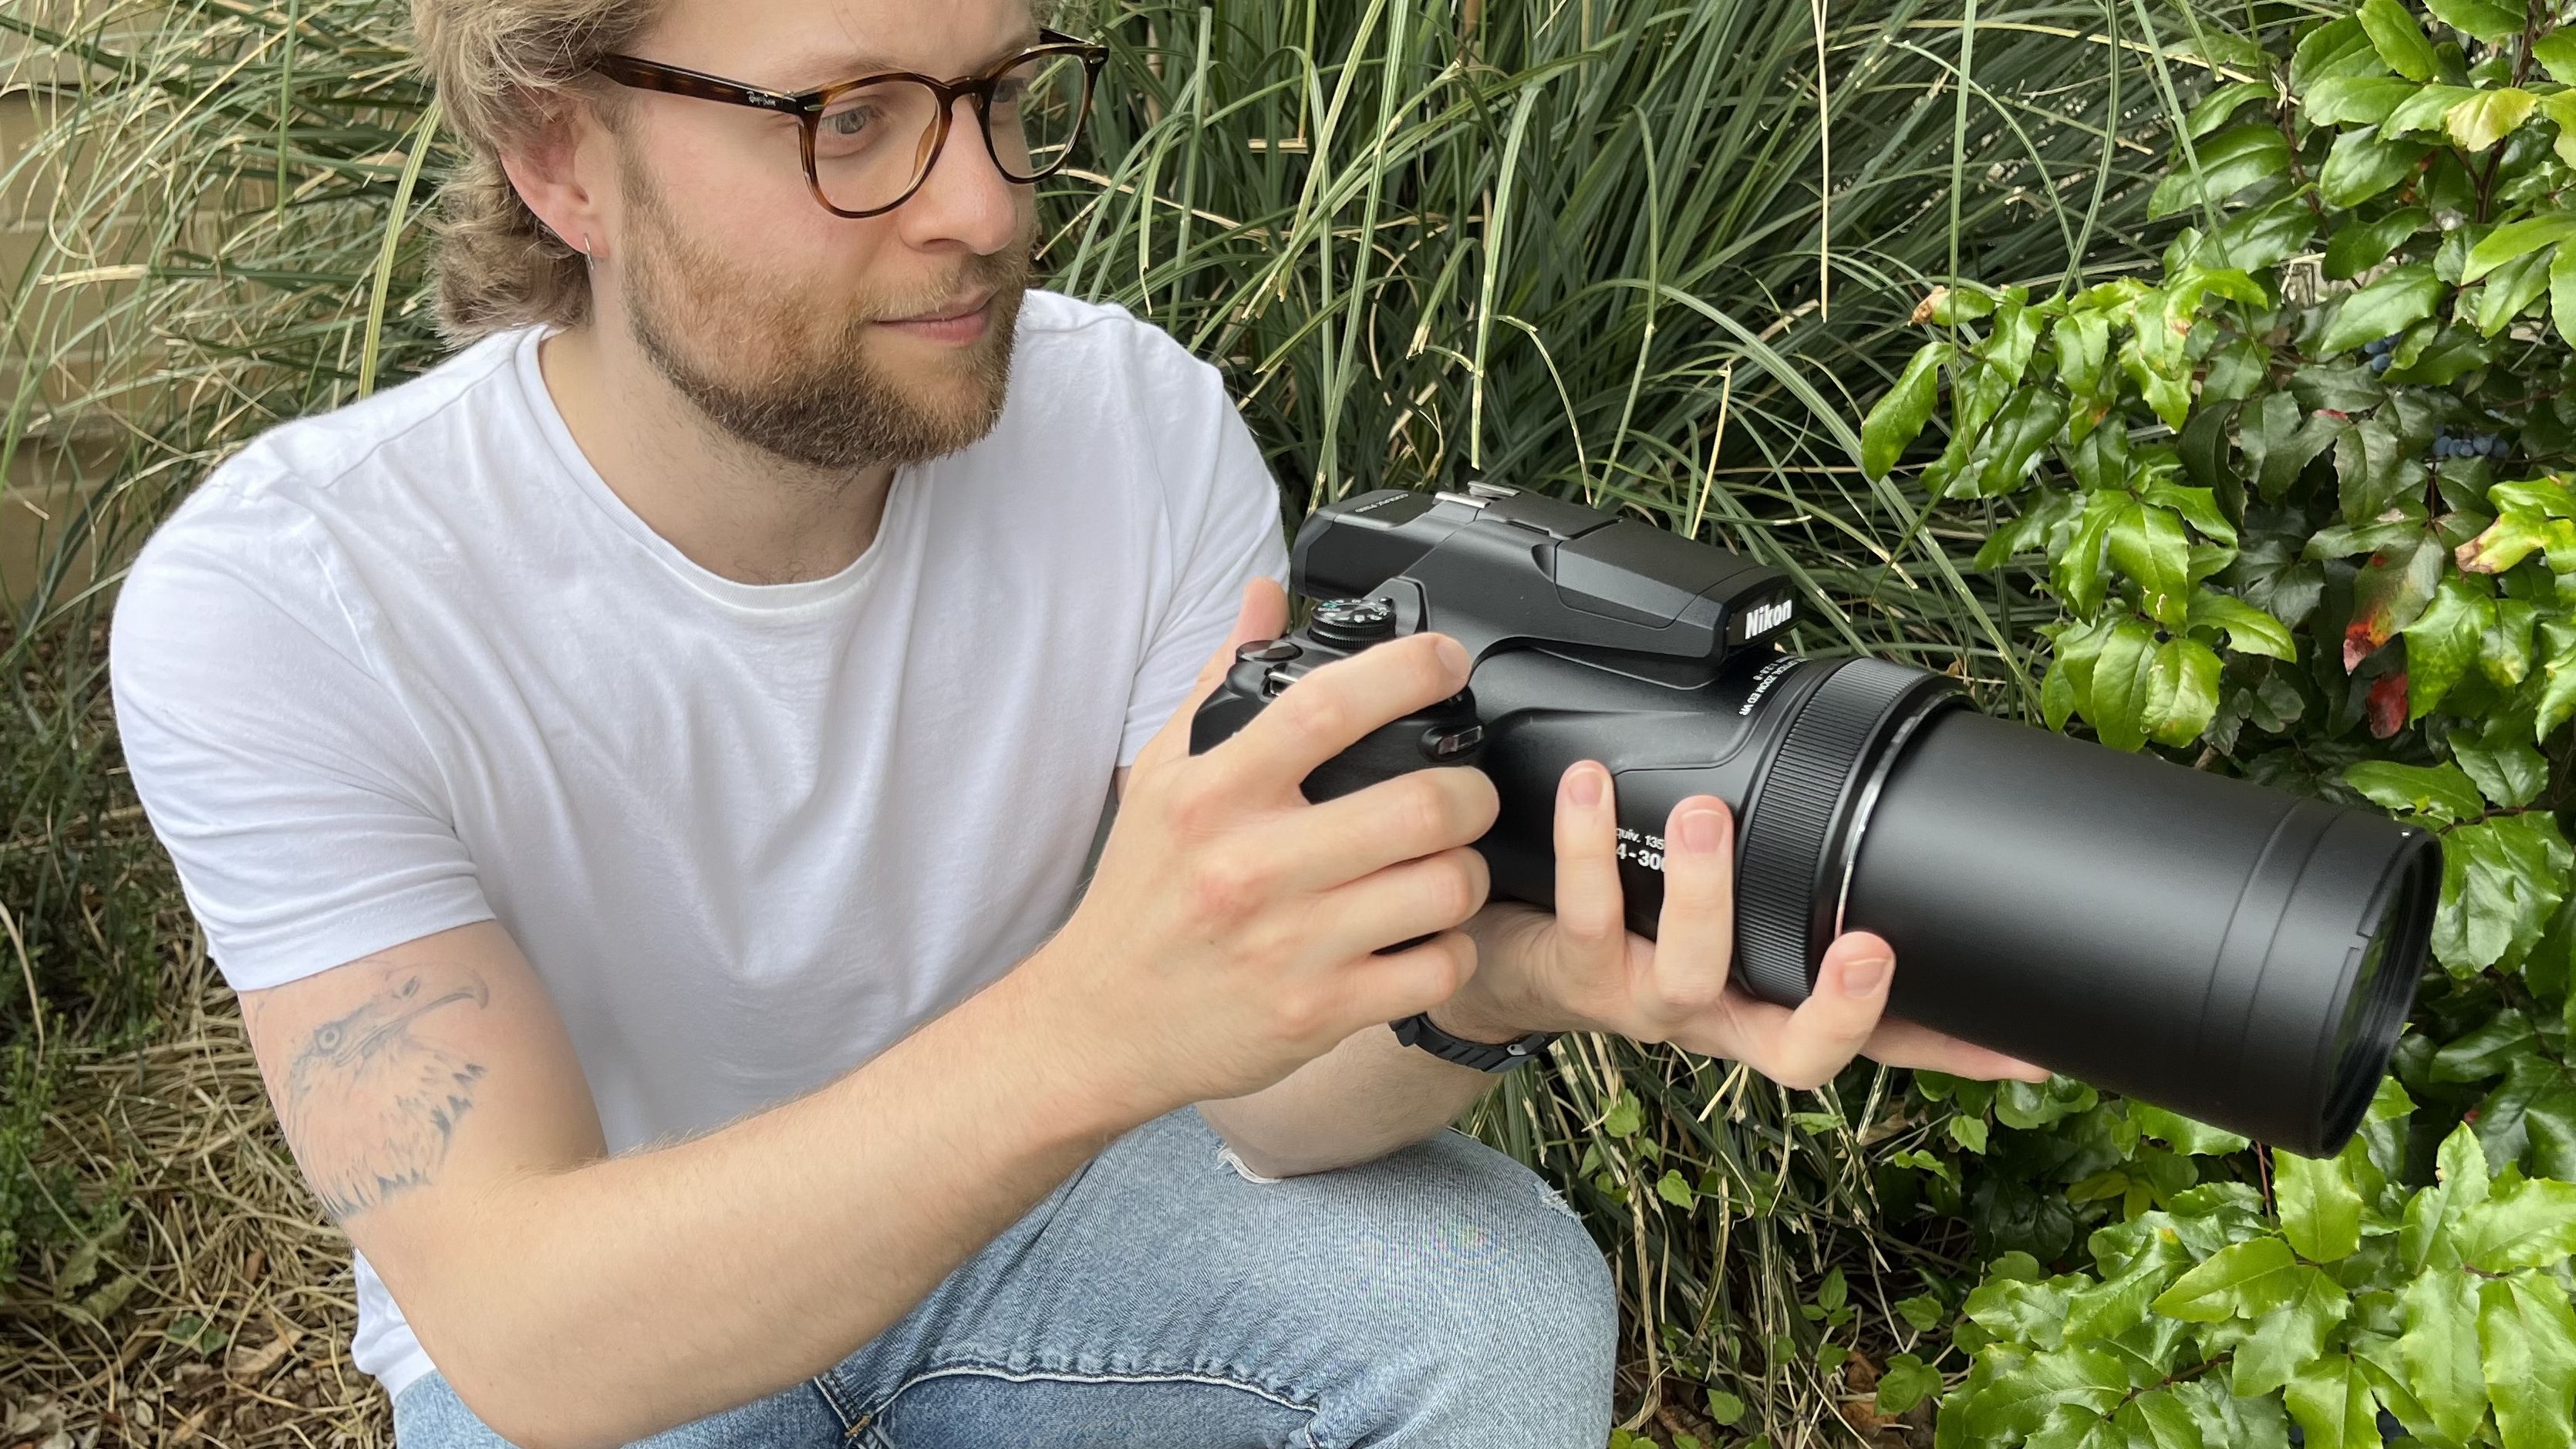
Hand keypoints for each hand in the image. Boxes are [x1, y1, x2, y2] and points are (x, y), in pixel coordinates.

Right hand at [1032, 578, 1501, 1116]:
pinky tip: (1430, 934)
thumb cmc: (1140, 896)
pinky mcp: (1318, 1013)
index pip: (1324, 707)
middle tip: (1469, 790)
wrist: (1097, 1023)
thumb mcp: (1161, 779)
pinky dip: (1453, 948)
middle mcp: (1250, 866)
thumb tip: (1264, 596)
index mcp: (1212, 795)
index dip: (1405, 670)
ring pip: (1443, 888)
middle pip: (1418, 805)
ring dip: (1468, 870)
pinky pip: (1434, 969)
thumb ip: (1219, 682)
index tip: (1445, 660)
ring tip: (1449, 863)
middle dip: (1472, 790)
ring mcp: (1289, 945)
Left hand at [1445, 759, 2047, 1090]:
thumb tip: (1871, 794)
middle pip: (1797, 1053)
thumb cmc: (1633, 926)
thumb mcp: (1722, 914)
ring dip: (1704, 894)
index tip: (2025, 1048)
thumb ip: (1784, 876)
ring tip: (1711, 815)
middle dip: (1840, 1010)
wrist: (1504, 964)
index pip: (1881, 1041)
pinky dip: (1589, 844)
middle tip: (1871, 947)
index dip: (1952, 1052)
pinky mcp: (1575, 970)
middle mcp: (1720, 1017)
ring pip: (1689, 973)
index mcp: (1772, 1002)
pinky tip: (1594, 784)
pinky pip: (1587, 913)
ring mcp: (1647, 1001)